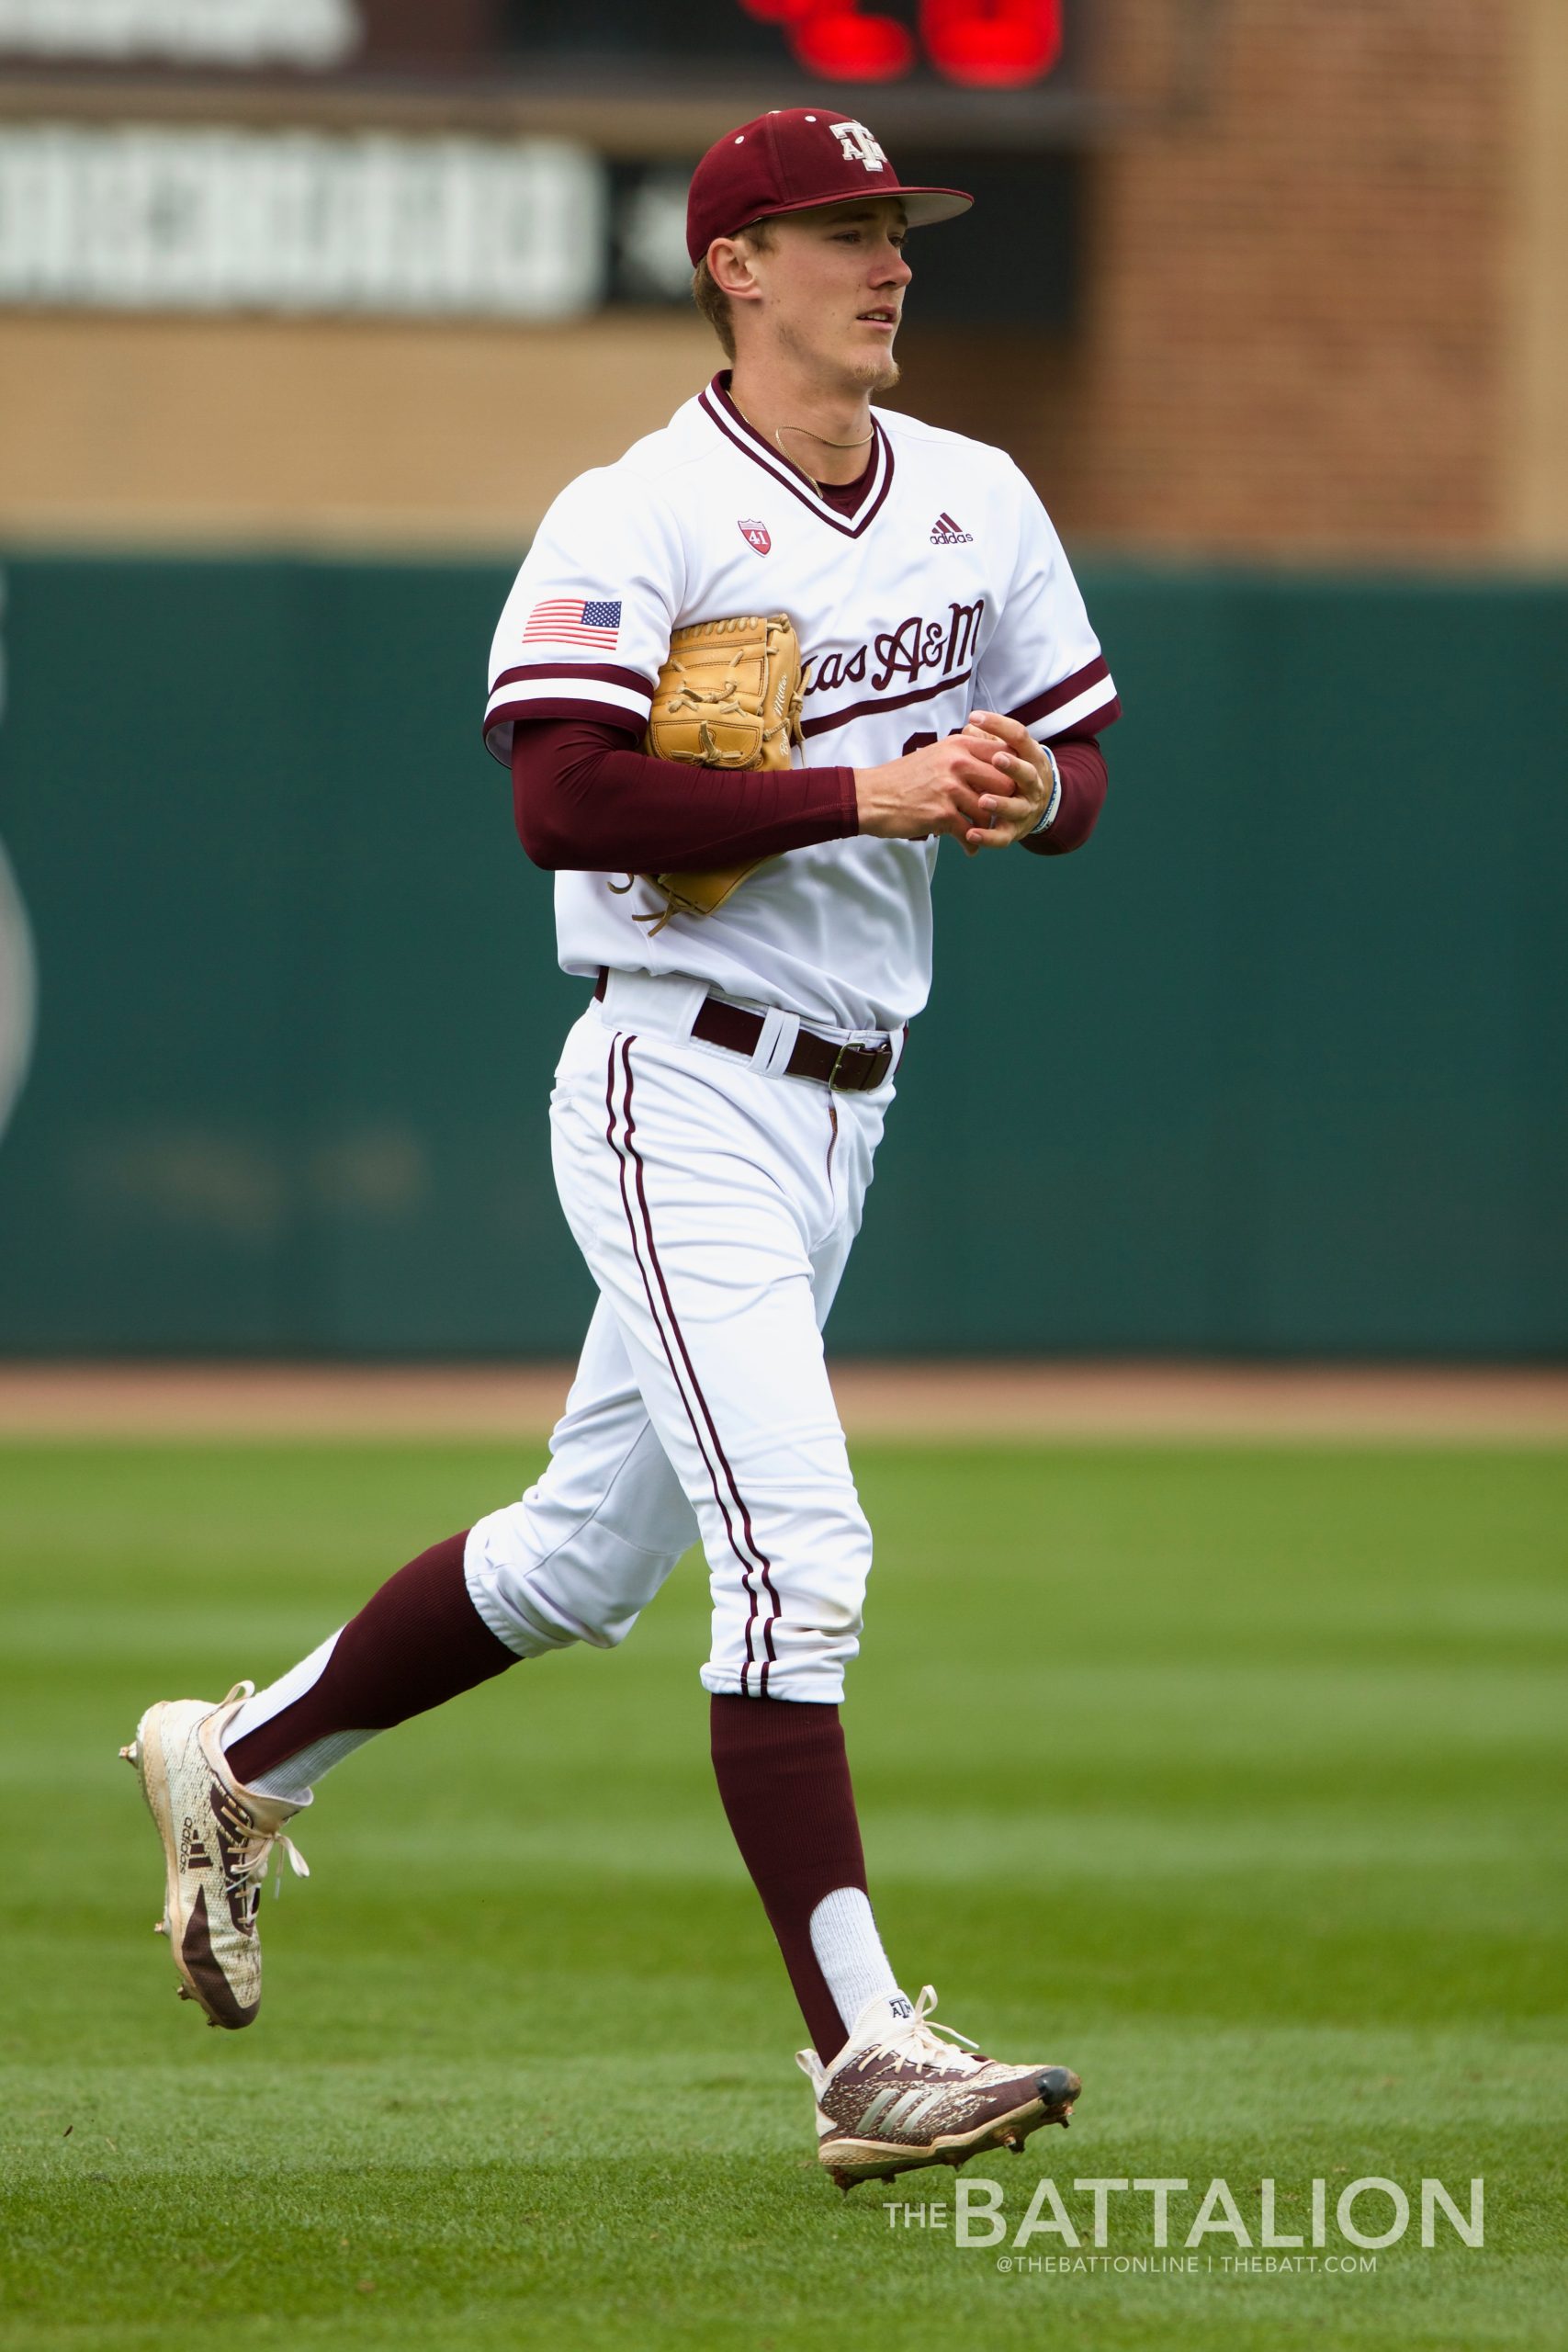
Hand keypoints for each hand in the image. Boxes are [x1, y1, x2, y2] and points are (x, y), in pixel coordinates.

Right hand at [854, 732, 1025, 850]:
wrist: (870, 797)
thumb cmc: (903, 779)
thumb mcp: (935, 755)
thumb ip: (963, 756)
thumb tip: (994, 764)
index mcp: (958, 745)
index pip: (1002, 754)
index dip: (1011, 772)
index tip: (1007, 788)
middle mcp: (957, 762)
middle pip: (1004, 783)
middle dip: (1004, 802)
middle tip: (1000, 815)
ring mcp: (950, 788)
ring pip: (988, 811)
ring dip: (986, 827)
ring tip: (981, 834)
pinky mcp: (941, 813)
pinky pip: (969, 833)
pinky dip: (971, 844)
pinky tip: (969, 849)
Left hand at [952, 712, 1052, 850]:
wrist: (1037, 805)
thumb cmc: (1013, 771)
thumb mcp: (1006, 752)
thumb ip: (988, 741)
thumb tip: (971, 727)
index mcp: (1031, 757)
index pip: (1019, 737)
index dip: (998, 726)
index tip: (974, 716)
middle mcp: (1033, 783)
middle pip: (1027, 774)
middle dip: (1013, 767)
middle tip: (997, 759)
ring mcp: (1026, 808)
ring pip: (1017, 807)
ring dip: (1001, 804)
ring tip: (983, 801)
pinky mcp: (1015, 831)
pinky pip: (1003, 836)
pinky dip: (987, 837)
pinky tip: (970, 834)